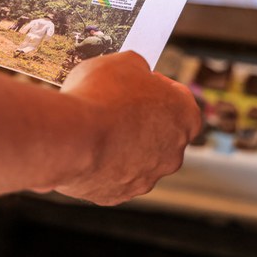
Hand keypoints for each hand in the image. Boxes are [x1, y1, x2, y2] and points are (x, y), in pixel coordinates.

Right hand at [54, 51, 200, 204]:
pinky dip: (99, 164)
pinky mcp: (118, 194)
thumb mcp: (122, 62)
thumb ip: (137, 67)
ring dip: (119, 145)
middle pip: (160, 132)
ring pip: (136, 158)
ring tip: (91, 128)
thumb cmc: (100, 97)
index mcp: (185, 115)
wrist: (72, 137)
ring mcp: (147, 177)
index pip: (178, 98)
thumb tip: (136, 71)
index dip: (154, 87)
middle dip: (139, 120)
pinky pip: (111, 176)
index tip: (135, 83)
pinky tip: (83, 148)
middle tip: (111, 106)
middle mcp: (173, 152)